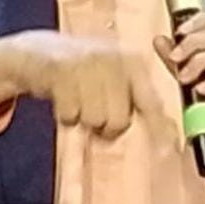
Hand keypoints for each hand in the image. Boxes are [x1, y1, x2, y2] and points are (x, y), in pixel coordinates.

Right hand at [0, 31, 172, 139]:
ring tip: (76, 97)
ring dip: (82, 117)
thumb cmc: (81, 72)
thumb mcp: (112, 76)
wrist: (37, 52)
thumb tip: (165, 136)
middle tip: (92, 108)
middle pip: (119, 121)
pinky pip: (69, 116)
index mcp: (132, 61)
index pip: (151, 101)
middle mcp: (113, 59)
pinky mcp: (61, 71)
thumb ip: (135, 100)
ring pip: (94, 120)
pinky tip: (61, 95)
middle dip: (105, 125)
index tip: (167, 151)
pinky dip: (64, 114)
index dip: (159, 127)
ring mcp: (87, 63)